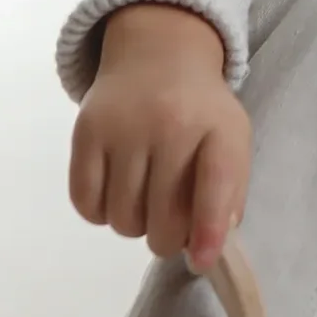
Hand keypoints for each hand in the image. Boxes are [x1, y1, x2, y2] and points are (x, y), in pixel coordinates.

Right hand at [70, 2, 248, 274]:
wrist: (157, 55)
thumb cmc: (200, 110)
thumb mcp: (232, 139)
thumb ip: (229, 193)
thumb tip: (210, 248)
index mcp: (217, 130)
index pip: (215, 188)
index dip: (209, 232)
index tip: (203, 262)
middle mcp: (169, 126)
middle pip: (161, 220)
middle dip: (168, 238)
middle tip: (171, 224)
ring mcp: (122, 129)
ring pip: (122, 219)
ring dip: (134, 225)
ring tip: (144, 201)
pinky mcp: (85, 133)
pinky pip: (86, 203)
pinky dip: (100, 213)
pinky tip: (115, 193)